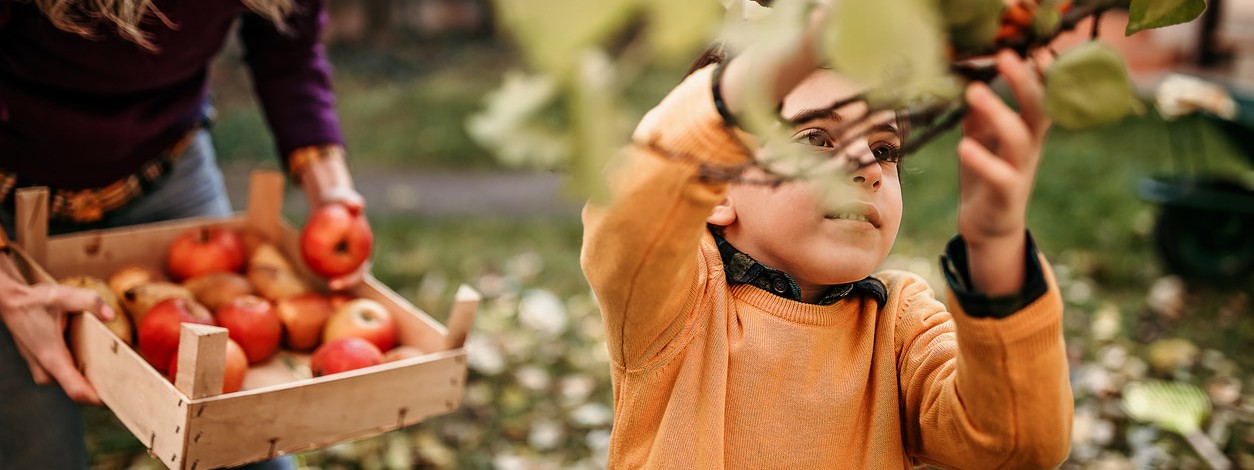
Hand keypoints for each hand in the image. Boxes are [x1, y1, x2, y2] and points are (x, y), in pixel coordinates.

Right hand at [0, 262, 114, 404]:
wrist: (10, 304)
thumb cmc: (35, 301)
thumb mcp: (63, 295)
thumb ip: (89, 302)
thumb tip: (111, 315)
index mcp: (52, 358)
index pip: (78, 391)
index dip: (100, 399)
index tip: (121, 401)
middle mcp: (47, 371)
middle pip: (81, 389)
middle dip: (105, 387)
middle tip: (132, 384)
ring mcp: (45, 372)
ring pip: (75, 382)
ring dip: (95, 378)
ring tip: (122, 372)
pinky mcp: (46, 369)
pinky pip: (70, 376)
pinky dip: (85, 371)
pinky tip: (103, 363)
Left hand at [298, 148, 371, 291]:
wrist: (332, 203)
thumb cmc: (340, 200)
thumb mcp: (344, 199)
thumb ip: (351, 201)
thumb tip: (358, 205)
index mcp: (365, 250)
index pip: (361, 270)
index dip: (351, 279)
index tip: (336, 282)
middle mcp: (357, 258)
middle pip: (351, 277)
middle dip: (343, 285)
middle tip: (329, 286)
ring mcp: (345, 259)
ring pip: (338, 275)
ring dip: (331, 280)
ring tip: (316, 282)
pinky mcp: (333, 257)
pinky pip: (327, 267)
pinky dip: (319, 271)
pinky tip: (305, 272)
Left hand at [956, 51, 1048, 294]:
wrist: (988, 228)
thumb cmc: (985, 177)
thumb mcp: (980, 140)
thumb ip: (978, 114)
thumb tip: (968, 81)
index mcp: (1027, 131)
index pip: (1041, 95)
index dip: (1038, 73)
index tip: (1026, 47)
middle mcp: (1030, 148)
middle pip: (1039, 109)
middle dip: (1025, 82)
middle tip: (1005, 56)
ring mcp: (1020, 171)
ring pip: (1018, 138)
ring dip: (998, 112)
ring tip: (973, 91)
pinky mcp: (1006, 196)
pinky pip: (999, 175)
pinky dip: (981, 159)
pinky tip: (963, 146)